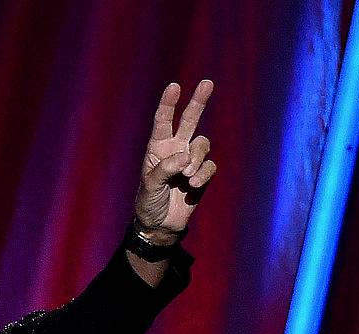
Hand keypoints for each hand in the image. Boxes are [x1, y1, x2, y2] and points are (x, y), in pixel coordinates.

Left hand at [134, 80, 215, 242]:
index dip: (168, 103)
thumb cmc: (149, 202)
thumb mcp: (150, 186)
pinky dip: (203, 175)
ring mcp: (190, 161)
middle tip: (207, 82)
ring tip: (186, 178)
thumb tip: (185, 158)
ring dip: (197, 159)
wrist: (160, 225)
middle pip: (189, 120)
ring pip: (202, 145)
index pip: (162, 121)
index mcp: (157, 148)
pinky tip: (193, 186)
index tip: (174, 86)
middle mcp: (175, 149)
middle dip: (198, 102)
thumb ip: (165, 170)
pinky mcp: (201, 174)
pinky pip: (209, 166)